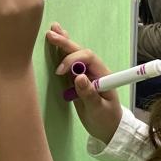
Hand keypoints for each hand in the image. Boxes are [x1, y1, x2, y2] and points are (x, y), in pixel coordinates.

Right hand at [46, 23, 121, 143]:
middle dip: (66, 44)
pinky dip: (62, 54)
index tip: (60, 71)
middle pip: (81, 52)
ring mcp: (87, 75)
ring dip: (64, 43)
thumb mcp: (99, 110)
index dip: (73, 60)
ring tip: (53, 31)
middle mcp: (95, 71)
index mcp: (103, 75)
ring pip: (75, 55)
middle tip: (51, 34)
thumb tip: (78, 77)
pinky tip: (56, 44)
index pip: (88, 58)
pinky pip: (70, 65)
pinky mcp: (79, 80)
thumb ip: (89, 94)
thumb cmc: (107, 120)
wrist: (108, 130)